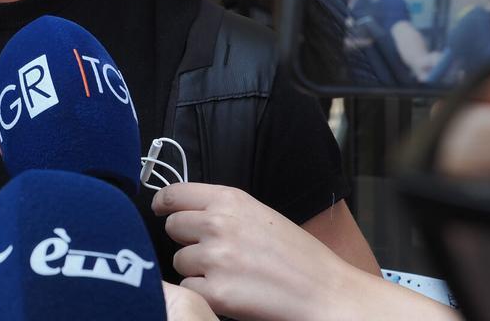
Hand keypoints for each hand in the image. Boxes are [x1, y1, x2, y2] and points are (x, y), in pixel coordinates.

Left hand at [153, 183, 456, 320]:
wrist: (328, 294)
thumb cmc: (300, 258)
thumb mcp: (262, 216)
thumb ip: (224, 210)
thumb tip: (186, 210)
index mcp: (231, 200)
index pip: (175, 194)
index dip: (164, 204)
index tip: (162, 210)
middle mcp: (219, 224)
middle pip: (173, 227)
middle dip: (186, 240)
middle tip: (213, 253)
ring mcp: (216, 258)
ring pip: (180, 261)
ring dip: (196, 271)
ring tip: (230, 276)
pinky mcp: (216, 292)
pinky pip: (188, 290)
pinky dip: (203, 295)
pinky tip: (229, 295)